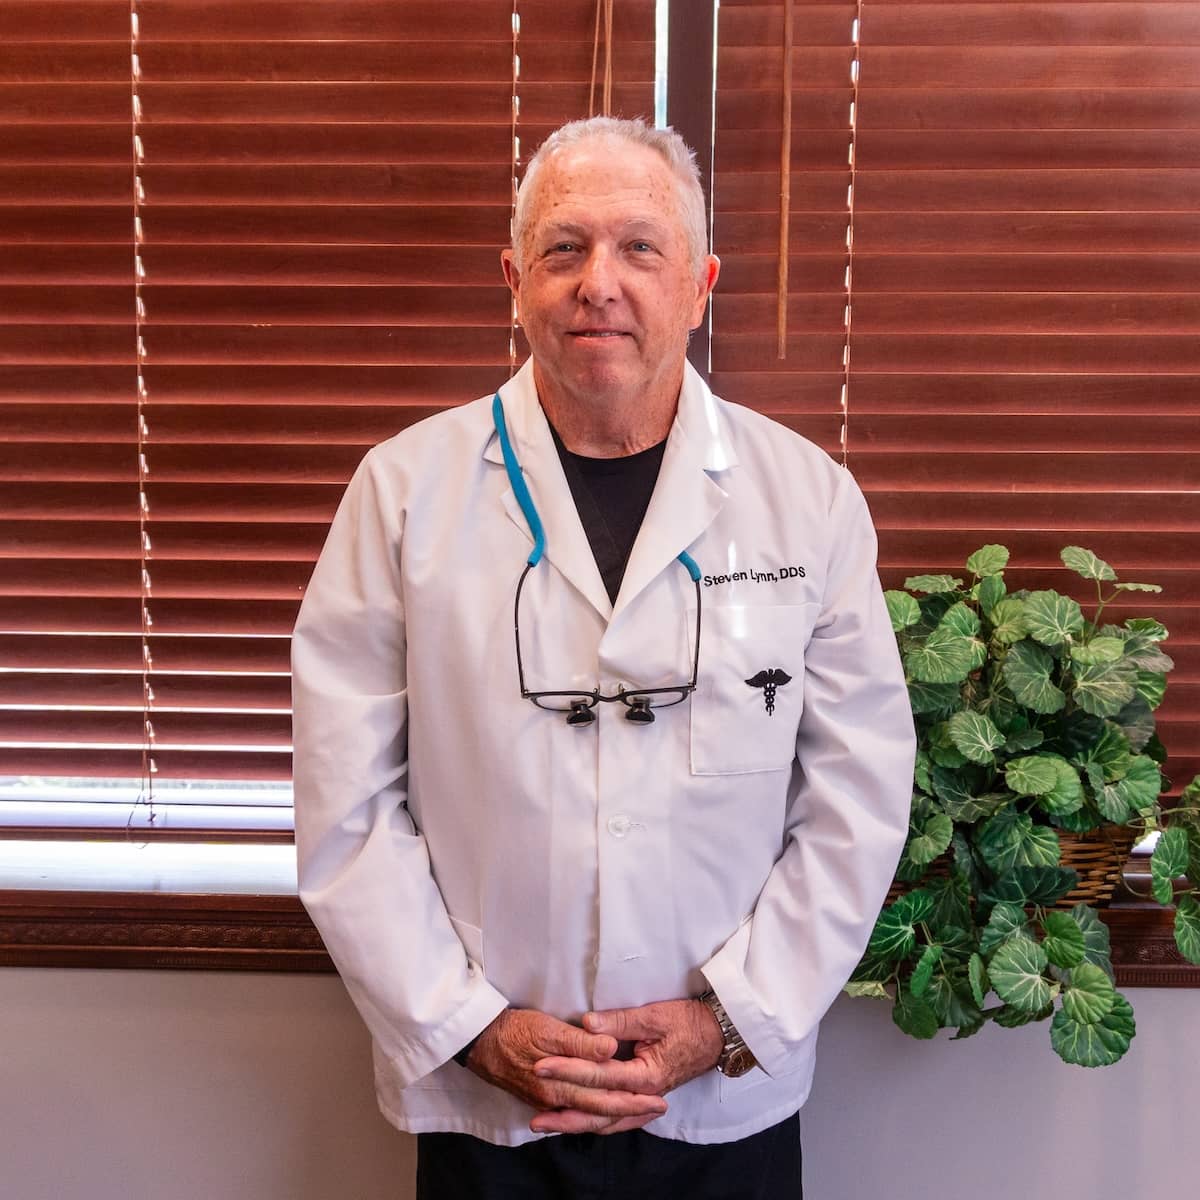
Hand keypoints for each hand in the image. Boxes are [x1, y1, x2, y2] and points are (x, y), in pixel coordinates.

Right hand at [465, 1008, 668, 1134]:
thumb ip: (580, 1043)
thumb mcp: (547, 1028)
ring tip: (639, 1111)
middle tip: (659, 1108)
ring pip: (589, 1114)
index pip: (605, 1094)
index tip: (658, 1096)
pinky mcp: (542, 1098)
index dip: (633, 1096)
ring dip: (615, 1114)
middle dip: (632, 1110)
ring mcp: (548, 1101)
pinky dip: (594, 1114)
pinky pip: (575, 1112)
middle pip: (601, 1110)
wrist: (478, 1041)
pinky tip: (603, 1113)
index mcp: (562, 1083)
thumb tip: (611, 1049)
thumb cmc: (514, 1029)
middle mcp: (557, 1099)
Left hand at [528, 998, 723, 1135]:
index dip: (568, 1070)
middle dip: (564, 1110)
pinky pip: (619, 1119)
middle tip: (534, 1114)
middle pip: (598, 1110)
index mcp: (646, 1075)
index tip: (541, 1066)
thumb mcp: (655, 1015)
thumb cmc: (688, 1021)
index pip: (599, 1075)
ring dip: (576, 1124)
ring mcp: (646, 1100)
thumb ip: (619, 1021)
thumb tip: (587, 1024)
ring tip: (547, 1125)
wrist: (717, 1034)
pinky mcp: (646, 1099)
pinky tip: (579, 1126)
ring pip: (606, 1121)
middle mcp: (644, 1095)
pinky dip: (598, 1124)